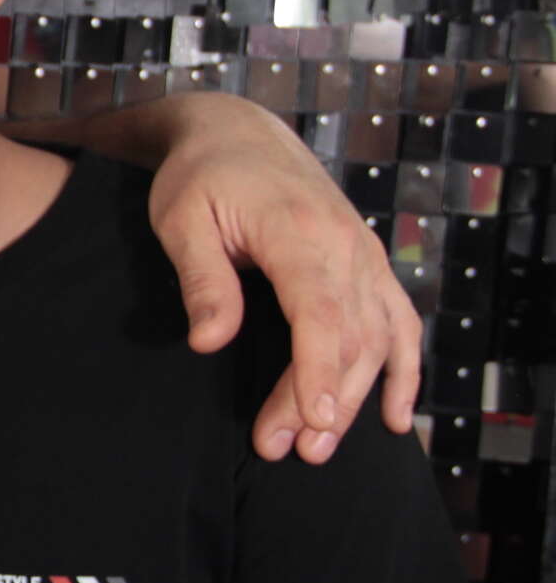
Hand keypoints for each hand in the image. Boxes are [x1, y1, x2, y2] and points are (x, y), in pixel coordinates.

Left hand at [146, 98, 421, 462]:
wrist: (237, 132)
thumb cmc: (200, 177)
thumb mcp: (181, 220)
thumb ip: (203, 281)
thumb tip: (208, 343)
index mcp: (300, 231)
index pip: (320, 314)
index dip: (316, 371)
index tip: (307, 421)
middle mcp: (347, 245)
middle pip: (348, 338)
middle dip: (319, 400)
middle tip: (281, 450)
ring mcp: (366, 255)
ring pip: (378, 339)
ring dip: (353, 398)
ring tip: (316, 448)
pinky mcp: (369, 264)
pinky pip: (400, 323)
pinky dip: (402, 371)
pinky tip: (392, 418)